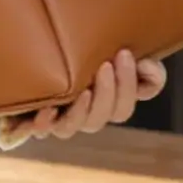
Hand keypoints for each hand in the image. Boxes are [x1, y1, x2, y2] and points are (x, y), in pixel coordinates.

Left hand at [8, 49, 166, 142]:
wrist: (43, 52)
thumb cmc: (90, 54)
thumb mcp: (122, 55)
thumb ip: (146, 66)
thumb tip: (147, 66)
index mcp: (105, 106)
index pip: (122, 108)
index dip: (128, 86)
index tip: (124, 54)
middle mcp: (83, 116)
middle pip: (101, 119)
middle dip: (108, 93)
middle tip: (106, 65)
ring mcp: (59, 119)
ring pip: (71, 128)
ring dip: (80, 112)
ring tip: (84, 90)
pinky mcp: (35, 117)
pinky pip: (40, 129)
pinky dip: (44, 124)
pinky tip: (48, 109)